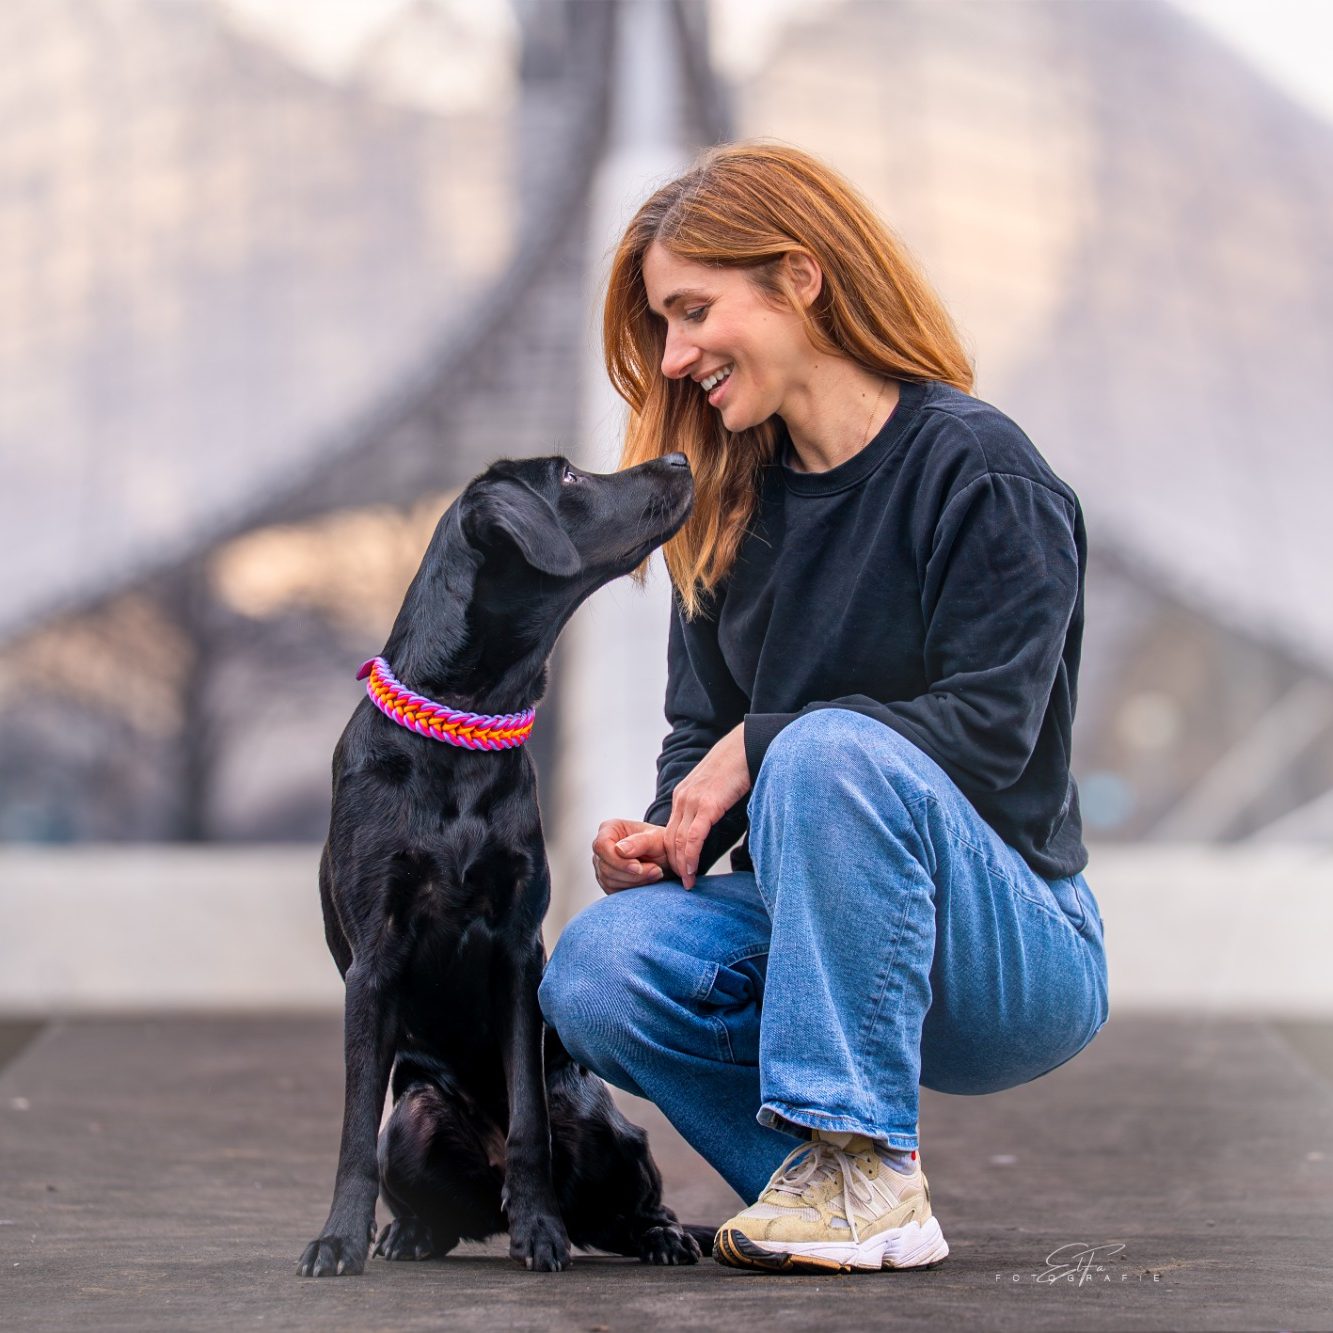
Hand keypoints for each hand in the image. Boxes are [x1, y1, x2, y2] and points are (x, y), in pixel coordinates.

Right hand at [592, 819, 667, 894]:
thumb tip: (619, 850)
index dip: (617, 860)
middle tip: (655, 870)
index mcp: (609, 829)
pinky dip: (633, 888)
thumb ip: (639, 842)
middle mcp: (602, 848)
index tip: (638, 867)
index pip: (601, 846)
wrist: (665, 857)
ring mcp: (602, 865)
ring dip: (635, 881)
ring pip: (609, 881)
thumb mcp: (655, 838)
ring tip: (655, 872)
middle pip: (605, 866)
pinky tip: (648, 879)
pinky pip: (614, 890)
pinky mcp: (607, 881)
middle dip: (631, 873)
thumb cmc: (660, 842)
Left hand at [664, 723, 750, 888]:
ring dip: (681, 865)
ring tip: (687, 882)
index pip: (670, 831)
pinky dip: (690, 856)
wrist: (745, 745)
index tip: (678, 870)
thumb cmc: (736, 766)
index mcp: (684, 795)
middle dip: (673, 864)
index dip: (671, 853)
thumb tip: (713, 822)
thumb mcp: (716, 788)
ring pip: (678, 841)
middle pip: (669, 839)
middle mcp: (683, 798)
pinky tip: (692, 870)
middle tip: (681, 883)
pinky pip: (694, 837)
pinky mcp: (707, 805)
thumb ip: (709, 805)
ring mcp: (693, 801)